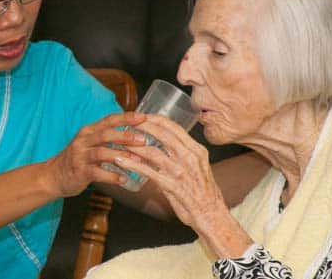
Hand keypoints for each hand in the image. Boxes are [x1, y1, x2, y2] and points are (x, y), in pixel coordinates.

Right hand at [45, 112, 146, 197]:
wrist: (53, 176)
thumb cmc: (78, 159)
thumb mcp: (90, 143)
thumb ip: (107, 138)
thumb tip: (135, 136)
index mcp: (89, 131)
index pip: (109, 120)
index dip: (126, 118)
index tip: (143, 117)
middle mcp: (83, 140)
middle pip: (106, 134)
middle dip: (125, 136)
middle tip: (143, 140)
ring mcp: (80, 156)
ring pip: (102, 152)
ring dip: (121, 156)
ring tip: (137, 161)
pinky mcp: (79, 172)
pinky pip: (97, 173)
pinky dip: (111, 176)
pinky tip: (123, 179)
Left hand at [114, 114, 227, 236]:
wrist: (212, 215)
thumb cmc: (203, 193)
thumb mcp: (197, 167)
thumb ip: (180, 156)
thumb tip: (160, 148)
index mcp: (196, 150)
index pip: (174, 128)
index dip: (156, 119)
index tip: (142, 116)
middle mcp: (190, 157)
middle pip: (162, 134)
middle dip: (142, 126)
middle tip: (127, 123)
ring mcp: (181, 171)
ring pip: (153, 151)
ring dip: (133, 145)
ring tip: (119, 141)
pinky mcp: (172, 186)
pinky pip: (148, 171)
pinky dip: (131, 164)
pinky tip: (119, 161)